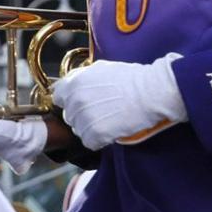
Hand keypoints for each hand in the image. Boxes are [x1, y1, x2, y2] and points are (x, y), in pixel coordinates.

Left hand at [52, 57, 184, 148]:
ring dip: (91, 129)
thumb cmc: (133, 79)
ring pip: (79, 130)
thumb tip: (72, 84)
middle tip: (103, 112)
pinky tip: (112, 131)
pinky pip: (89, 142)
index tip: (83, 103)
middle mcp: (74, 100)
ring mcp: (83, 117)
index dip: (71, 101)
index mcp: (74, 83)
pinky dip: (100, 140)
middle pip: (70, 116)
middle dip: (82, 116)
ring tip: (110, 120)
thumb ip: (83, 78)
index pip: (58, 97)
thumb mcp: (102, 69)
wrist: (153, 91)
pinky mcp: (94, 133)